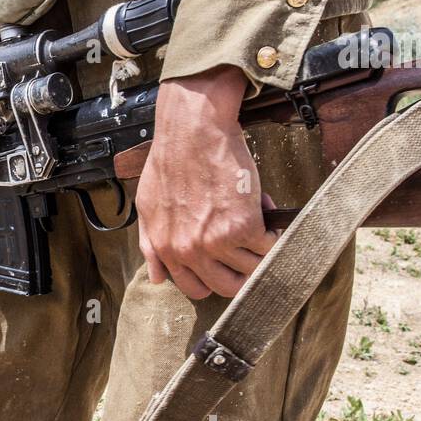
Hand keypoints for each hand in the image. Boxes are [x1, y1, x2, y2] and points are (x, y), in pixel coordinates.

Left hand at [136, 65, 279, 299]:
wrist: (193, 132)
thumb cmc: (171, 162)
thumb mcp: (148, 206)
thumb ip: (151, 245)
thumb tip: (159, 278)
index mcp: (167, 249)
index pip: (196, 288)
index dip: (215, 277)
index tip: (226, 263)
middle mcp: (190, 251)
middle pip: (229, 287)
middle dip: (243, 271)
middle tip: (249, 247)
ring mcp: (217, 242)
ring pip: (253, 268)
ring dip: (260, 246)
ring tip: (254, 218)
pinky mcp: (244, 227)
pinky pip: (269, 245)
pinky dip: (272, 230)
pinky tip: (262, 207)